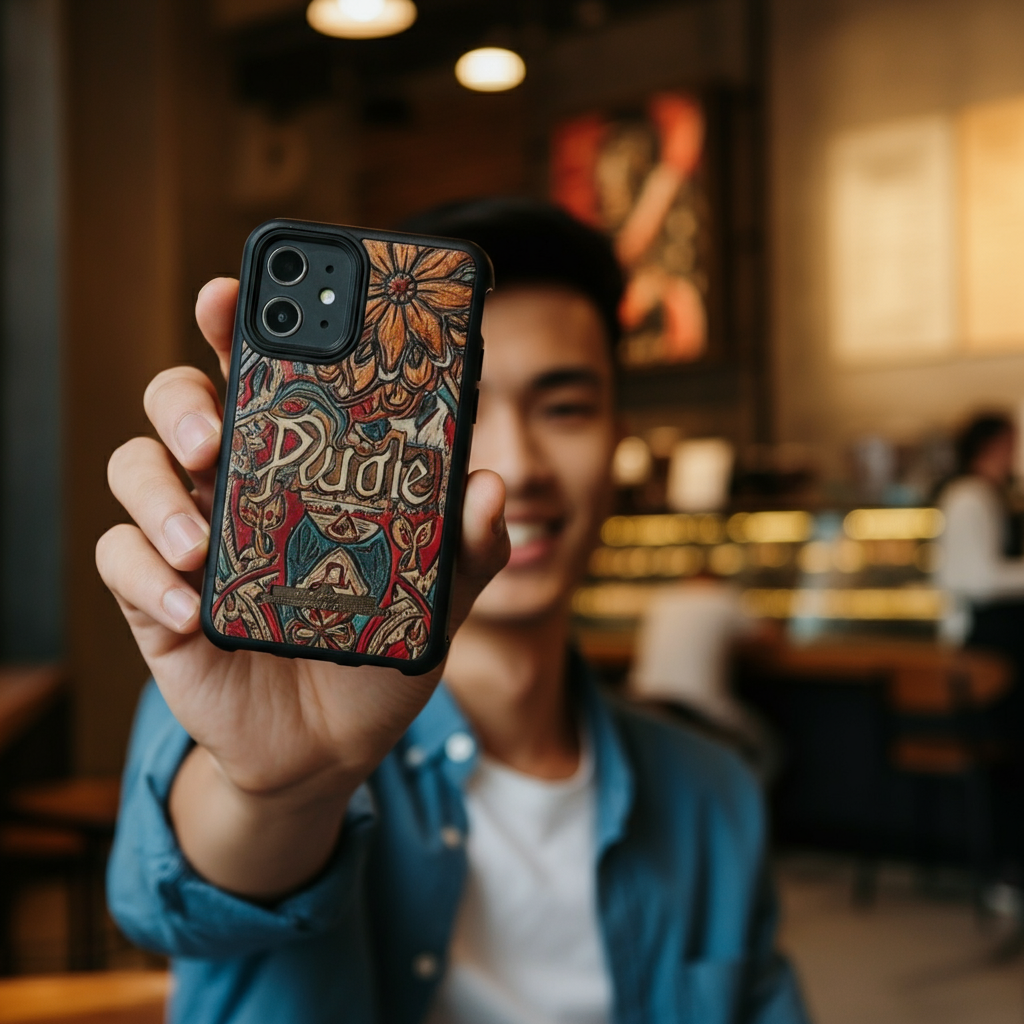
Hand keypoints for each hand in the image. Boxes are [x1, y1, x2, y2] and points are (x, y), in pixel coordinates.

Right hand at [97, 278, 507, 896]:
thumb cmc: (377, 644)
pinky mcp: (155, 599)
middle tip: (215, 432)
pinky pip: (119, 564)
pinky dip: (145, 577)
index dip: (240, 325)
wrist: (332, 742)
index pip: (259, 374)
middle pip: (177, 399)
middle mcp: (232, 483)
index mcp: (296, 463)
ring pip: (133, 467)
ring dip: (157, 493)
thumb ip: (467, 544)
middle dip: (183, 397)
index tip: (237, 294)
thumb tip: (492, 488)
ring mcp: (188, 538)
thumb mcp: (437, 595)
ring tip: (200, 541)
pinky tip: (191, 609)